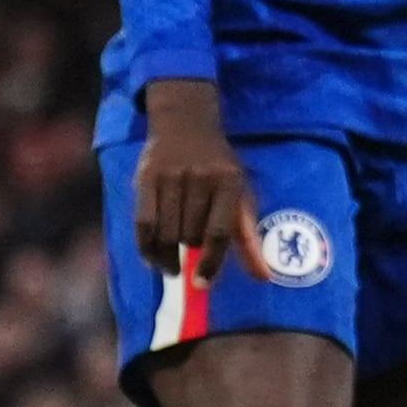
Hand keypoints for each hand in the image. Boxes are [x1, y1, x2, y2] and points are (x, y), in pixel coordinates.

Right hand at [132, 78, 264, 277]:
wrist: (186, 123)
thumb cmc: (219, 167)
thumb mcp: (240, 194)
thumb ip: (248, 238)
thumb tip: (263, 278)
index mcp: (229, 182)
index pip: (219, 232)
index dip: (211, 262)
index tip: (202, 283)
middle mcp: (201, 178)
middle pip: (190, 234)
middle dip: (191, 251)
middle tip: (190, 253)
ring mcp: (171, 177)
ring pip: (166, 233)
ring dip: (168, 254)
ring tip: (172, 262)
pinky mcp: (146, 178)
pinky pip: (143, 223)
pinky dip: (146, 247)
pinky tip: (153, 259)